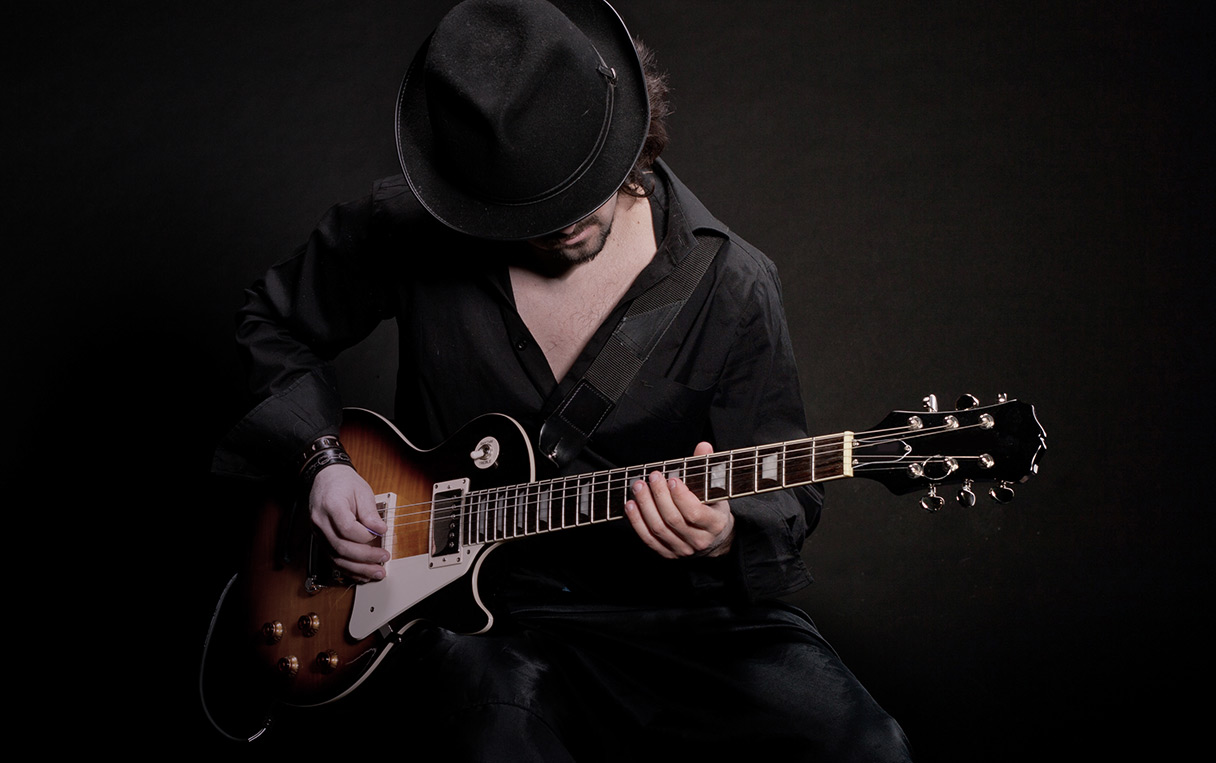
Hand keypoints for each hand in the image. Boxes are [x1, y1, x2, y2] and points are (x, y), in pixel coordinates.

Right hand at [308, 464, 389, 580]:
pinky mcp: (321, 540)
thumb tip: (380, 530)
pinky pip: (333, 559)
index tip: (380, 534)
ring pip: (335, 558)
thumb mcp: (362, 491)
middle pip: (341, 547)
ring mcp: (318, 533)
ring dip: (358, 569)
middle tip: (383, 559)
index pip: (347, 528)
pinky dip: (348, 569)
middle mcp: (321, 522)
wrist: (325, 478)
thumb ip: (370, 512)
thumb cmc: (344, 482)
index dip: (365, 536)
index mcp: (331, 505)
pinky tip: (362, 574)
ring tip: (376, 573)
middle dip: (365, 557)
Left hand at [624, 441, 734, 558]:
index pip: (695, 513)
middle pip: (673, 520)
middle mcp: (699, 540)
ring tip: (638, 487)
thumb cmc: (713, 508)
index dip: (681, 496)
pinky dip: (636, 522)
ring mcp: (682, 549)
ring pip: (658, 529)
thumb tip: (703, 446)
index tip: (672, 479)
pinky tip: (630, 505)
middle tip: (652, 477)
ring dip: (645, 506)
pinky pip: (648, 539)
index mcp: (714, 524)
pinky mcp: (667, 553)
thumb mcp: (715, 489)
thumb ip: (707, 466)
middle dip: (659, 496)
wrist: (714, 538)